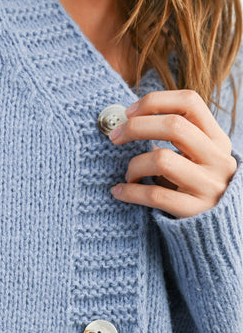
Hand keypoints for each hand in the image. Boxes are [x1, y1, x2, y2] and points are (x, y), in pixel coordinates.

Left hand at [109, 90, 237, 218]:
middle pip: (173, 126)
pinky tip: (120, 191)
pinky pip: (155, 195)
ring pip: (162, 160)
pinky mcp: (195, 211)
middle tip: (115, 137)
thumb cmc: (195, 185)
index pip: (189, 102)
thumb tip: (129, 118)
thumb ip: (176, 137)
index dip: (155, 101)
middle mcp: (218, 160)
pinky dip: (130, 192)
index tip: (129, 112)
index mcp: (217, 139)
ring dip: (135, 165)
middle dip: (136, 127)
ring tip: (129, 174)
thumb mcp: (197, 156)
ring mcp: (208, 186)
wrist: (217, 230)